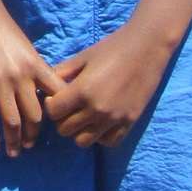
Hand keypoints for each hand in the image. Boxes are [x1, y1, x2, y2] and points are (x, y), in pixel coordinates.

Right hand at [0, 0, 66, 156]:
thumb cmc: (1, 24)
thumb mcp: (25, 46)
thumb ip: (33, 67)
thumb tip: (39, 87)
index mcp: (37, 65)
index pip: (56, 98)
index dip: (58, 116)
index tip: (55, 127)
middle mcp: (22, 76)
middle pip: (35, 115)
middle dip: (33, 134)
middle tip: (29, 144)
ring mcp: (0, 80)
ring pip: (12, 119)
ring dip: (14, 139)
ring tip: (14, 151)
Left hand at [44, 23, 171, 147]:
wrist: (147, 48)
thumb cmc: (111, 48)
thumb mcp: (82, 58)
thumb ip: (61, 73)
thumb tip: (44, 85)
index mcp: (82, 91)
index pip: (53, 112)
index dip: (50, 105)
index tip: (55, 97)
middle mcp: (98, 109)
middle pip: (65, 129)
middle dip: (61, 119)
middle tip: (67, 107)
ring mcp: (115, 119)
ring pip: (83, 141)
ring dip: (78, 130)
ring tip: (82, 115)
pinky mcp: (130, 122)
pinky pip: (108, 141)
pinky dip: (99, 136)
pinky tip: (99, 122)